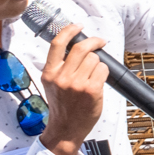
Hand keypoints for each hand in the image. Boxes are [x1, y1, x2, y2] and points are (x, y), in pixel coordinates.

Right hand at [40, 23, 109, 154]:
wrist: (65, 128)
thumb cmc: (62, 105)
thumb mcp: (52, 83)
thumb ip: (60, 66)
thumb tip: (76, 45)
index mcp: (49, 73)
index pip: (57, 44)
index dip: (69, 30)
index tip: (78, 26)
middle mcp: (62, 77)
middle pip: (81, 48)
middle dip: (94, 42)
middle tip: (100, 42)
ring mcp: (77, 84)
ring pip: (95, 59)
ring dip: (98, 63)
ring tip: (93, 74)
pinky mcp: (92, 90)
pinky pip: (103, 70)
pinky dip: (104, 73)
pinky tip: (98, 81)